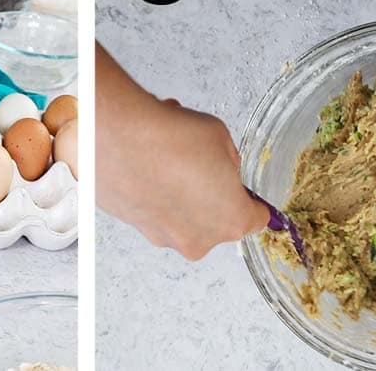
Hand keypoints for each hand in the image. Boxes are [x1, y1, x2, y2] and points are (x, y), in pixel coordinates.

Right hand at [98, 95, 269, 259]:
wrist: (117, 136)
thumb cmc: (170, 138)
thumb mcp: (220, 137)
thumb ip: (227, 160)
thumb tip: (219, 165)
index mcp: (230, 220)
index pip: (257, 219)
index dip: (253, 200)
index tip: (248, 193)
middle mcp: (196, 239)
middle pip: (215, 220)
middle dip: (210, 194)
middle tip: (199, 163)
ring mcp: (162, 236)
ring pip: (181, 216)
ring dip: (179, 192)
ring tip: (166, 157)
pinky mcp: (133, 227)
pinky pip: (152, 210)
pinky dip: (151, 191)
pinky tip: (145, 162)